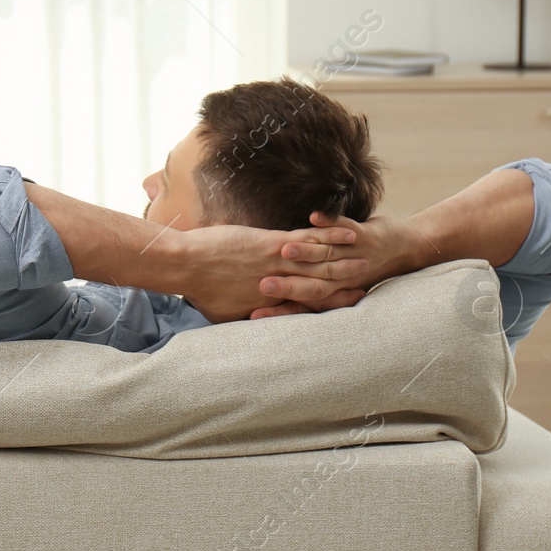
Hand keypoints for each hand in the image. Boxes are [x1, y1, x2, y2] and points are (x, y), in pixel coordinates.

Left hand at [176, 222, 368, 323]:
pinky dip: (327, 236)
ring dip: (343, 258)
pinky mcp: (270, 245)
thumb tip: (248, 319)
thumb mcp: (224, 313)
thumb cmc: (198, 290)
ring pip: (319, 263)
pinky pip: (306, 241)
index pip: (309, 305)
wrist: (183, 265)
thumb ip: (242, 314)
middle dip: (346, 282)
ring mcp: (276, 265)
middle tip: (368, 277)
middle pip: (321, 285)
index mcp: (270, 303)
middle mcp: (279, 286)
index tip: (353, 299)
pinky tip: (345, 231)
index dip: (333, 302)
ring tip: (365, 254)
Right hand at [249, 211, 424, 319]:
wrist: (408, 253)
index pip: (295, 304)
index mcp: (324, 290)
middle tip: (263, 287)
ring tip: (286, 251)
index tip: (254, 315)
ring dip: (306, 253)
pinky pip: (345, 228)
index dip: (275, 312)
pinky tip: (315, 217)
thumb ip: (303, 295)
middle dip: (286, 286)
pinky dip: (331, 224)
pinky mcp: (365, 237)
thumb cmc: (367, 269)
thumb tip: (265, 300)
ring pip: (324, 257)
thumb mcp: (334, 286)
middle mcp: (338, 279)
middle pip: (307, 285)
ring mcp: (353, 257)